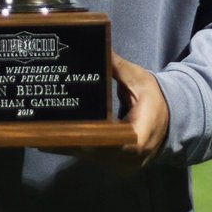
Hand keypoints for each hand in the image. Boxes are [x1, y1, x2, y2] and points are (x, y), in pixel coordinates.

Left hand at [41, 52, 169, 171]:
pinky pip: (89, 154)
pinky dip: (73, 145)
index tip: (63, 131)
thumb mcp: (140, 79)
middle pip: (91, 152)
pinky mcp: (112, 162)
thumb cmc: (156, 99)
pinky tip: (51, 137)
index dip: (85, 138)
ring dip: (65, 144)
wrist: (173, 120)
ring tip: (38, 133)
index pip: (108, 144)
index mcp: (138, 140)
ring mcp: (119, 164)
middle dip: (66, 141)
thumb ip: (118, 67)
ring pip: (87, 156)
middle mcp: (127, 159)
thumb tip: (100, 46)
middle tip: (39, 131)